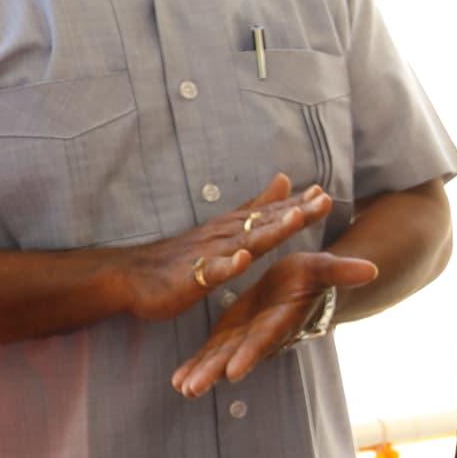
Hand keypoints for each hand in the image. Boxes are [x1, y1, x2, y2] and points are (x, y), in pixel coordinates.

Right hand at [121, 176, 332, 325]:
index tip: (324, 192)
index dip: (298, 204)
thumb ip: (256, 205)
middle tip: (324, 200)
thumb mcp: (224, 228)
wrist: (132, 275)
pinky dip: (227, 265)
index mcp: (233, 229)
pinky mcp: (191, 279)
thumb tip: (285, 178)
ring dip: (269, 230)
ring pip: (243, 242)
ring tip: (294, 220)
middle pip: (265, 222)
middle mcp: (224, 237)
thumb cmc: (180, 254)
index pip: (270, 213)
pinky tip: (242, 260)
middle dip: (295, 211)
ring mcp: (207, 256)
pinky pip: (211, 272)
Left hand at [171, 249, 379, 397]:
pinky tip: (177, 382)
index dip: (251, 353)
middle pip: (237, 355)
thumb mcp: (323, 267)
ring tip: (183, 389)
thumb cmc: (312, 275)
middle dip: (215, 371)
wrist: (302, 285)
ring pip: (220, 358)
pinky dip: (196, 366)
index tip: (234, 370)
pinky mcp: (232, 334)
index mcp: (282, 319)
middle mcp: (263, 334)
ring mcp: (245, 337)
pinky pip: (212, 352)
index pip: (266, 337)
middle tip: (194, 388)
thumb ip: (341, 271)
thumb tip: (370, 270)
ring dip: (202, 373)